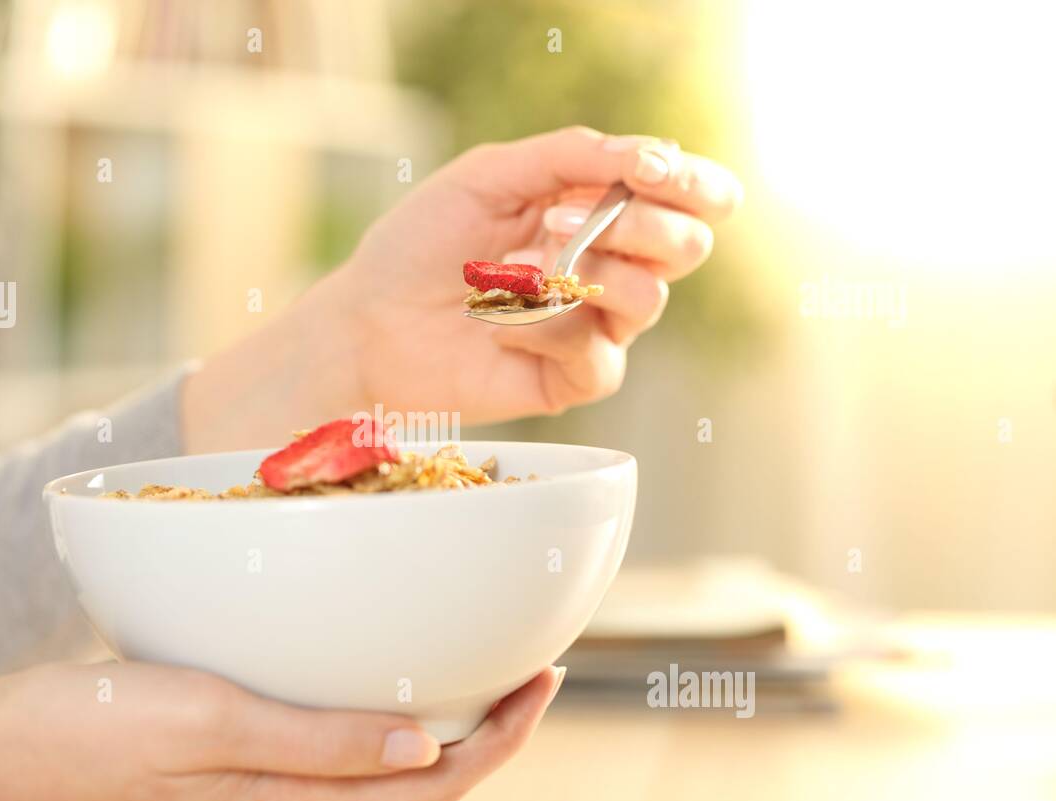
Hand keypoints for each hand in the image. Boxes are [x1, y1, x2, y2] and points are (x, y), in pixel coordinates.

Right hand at [0, 662, 561, 800]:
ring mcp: (249, 791)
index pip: (427, 790)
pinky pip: (322, 752)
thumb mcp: (211, 725)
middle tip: (525, 669)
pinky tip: (366, 675)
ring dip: (431, 727)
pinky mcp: (220, 766)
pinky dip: (368, 718)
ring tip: (469, 671)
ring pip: (372, 770)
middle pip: (411, 785)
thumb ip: (319, 742)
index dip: (497, 743)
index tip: (543, 680)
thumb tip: (425, 751)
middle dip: (481, 734)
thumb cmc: (86, 733)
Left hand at [182, 126, 740, 452]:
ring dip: (578, 274)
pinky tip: (497, 327)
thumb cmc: (422, 241)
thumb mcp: (490, 175)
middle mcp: (612, 266)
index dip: (697, 184)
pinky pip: (599, 357)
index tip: (665, 174)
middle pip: (686, 246)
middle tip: (558, 218)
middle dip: (634, 224)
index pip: (691, 197)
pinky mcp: (571, 378)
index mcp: (601, 209)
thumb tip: (654, 156)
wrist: (369, 319)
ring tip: (508, 271)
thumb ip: (571, 155)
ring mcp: (595, 325)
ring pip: (648, 299)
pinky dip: (544, 333)